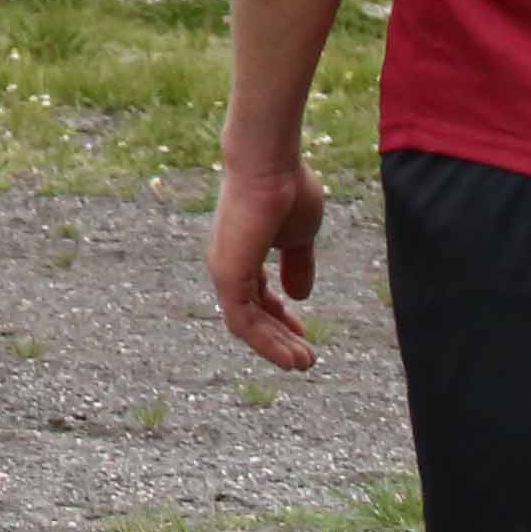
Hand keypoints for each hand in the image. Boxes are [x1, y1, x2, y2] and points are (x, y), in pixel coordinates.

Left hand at [210, 154, 326, 369]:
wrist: (271, 166)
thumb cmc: (287, 191)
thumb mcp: (299, 236)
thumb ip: (297, 264)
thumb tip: (299, 295)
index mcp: (243, 253)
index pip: (256, 295)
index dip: (279, 318)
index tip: (304, 334)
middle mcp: (228, 263)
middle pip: (250, 313)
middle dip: (278, 339)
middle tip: (306, 360)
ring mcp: (225, 269)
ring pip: (245, 322)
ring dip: (274, 346)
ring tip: (304, 364)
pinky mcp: (227, 274)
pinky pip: (241, 320)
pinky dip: (265, 341)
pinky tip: (290, 354)